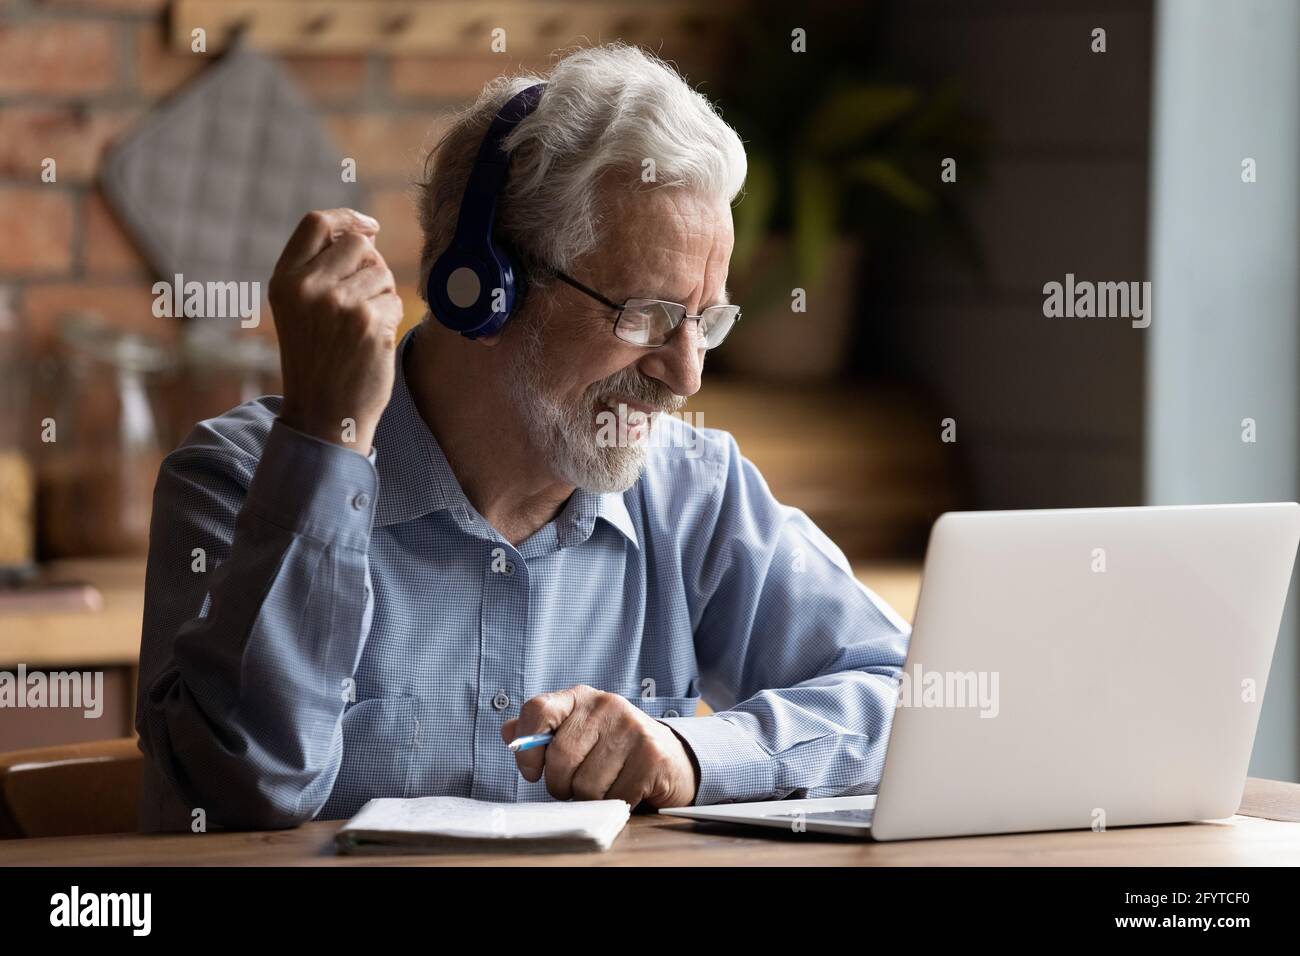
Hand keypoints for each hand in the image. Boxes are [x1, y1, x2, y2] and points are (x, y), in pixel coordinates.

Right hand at [268, 208, 402, 452]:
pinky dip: (391, 319)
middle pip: (359, 244)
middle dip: (372, 265)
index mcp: (284, 280)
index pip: (316, 223)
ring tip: (362, 328)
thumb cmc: (317, 362)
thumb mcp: (298, 311)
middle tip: (364, 298)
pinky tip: (372, 343)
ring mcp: (339, 304)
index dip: (348, 218)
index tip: (370, 226)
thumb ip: (318, 271)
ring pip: (382, 273)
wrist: (324, 415)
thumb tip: (364, 233)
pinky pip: (395, 302)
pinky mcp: (369, 323)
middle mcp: (308, 287)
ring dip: (383, 296)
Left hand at [502, 685, 699, 808]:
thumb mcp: (577, 734)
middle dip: (563, 785)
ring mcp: (632, 728)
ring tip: (606, 785)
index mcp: (580, 698)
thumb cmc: (613, 750)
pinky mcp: (652, 755)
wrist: (671, 758)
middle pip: (560, 759)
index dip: (527, 747)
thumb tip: (508, 733)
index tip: (532, 771)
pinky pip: (614, 797)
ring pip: (586, 784)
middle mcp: (607, 705)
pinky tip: (626, 789)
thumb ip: (541, 733)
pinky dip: (615, 803)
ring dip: (590, 797)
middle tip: (577, 785)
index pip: (538, 710)